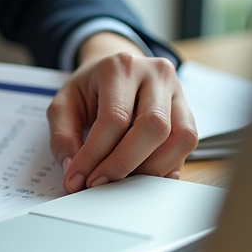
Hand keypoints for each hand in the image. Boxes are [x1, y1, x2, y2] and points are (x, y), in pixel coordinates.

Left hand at [47, 32, 197, 192]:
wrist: (114, 69)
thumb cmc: (89, 88)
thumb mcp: (62, 105)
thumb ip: (62, 138)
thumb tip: (74, 173)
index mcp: (120, 68)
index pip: (114, 118)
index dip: (95, 155)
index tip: (78, 179)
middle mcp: (156, 75)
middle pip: (153, 127)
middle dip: (124, 164)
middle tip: (98, 184)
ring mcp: (177, 93)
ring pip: (180, 138)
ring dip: (150, 169)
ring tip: (120, 181)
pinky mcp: (188, 112)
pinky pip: (186, 145)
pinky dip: (165, 167)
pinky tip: (140, 174)